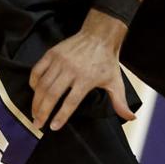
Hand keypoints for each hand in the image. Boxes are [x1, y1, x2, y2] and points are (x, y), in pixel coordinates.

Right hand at [28, 12, 135, 130]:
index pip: (70, 102)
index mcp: (86, 79)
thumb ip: (120, 102)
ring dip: (36, 101)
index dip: (61, 116)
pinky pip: (37, 70)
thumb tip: (131, 117)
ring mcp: (60, 61)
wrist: (99, 36)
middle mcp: (71, 70)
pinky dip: (33, 82)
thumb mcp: (115, 82)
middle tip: (38, 124)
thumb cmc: (107, 61)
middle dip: (42, 112)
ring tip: (34, 113)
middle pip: (52, 95)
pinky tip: (34, 92)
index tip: (53, 127)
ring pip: (42, 84)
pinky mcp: (52, 53)